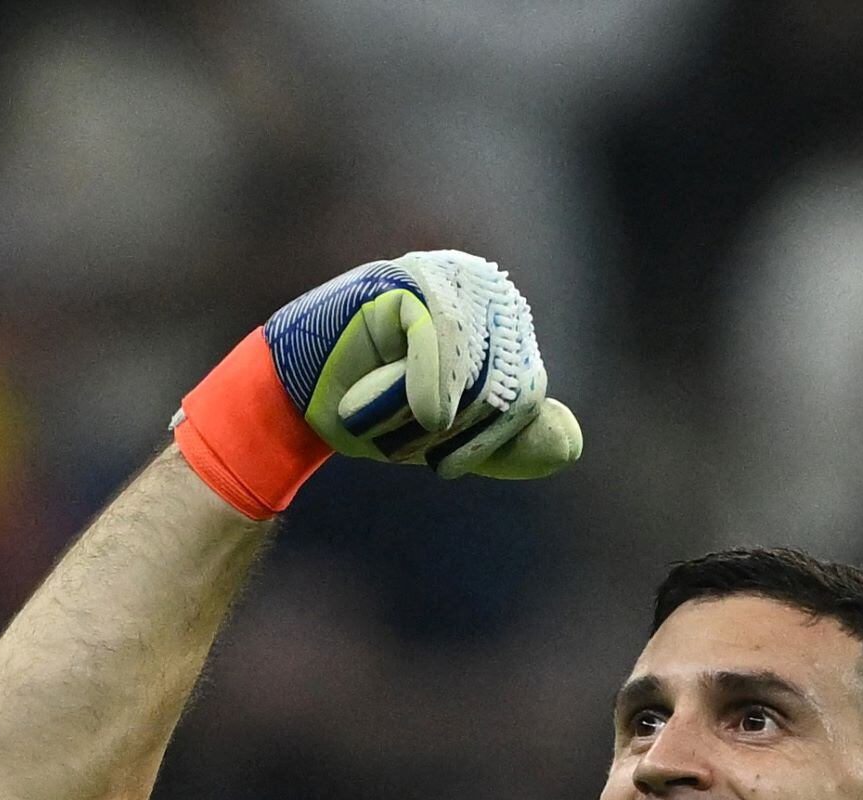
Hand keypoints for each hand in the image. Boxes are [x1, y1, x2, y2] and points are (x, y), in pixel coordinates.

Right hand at [177, 250, 582, 516]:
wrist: (290, 403)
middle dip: (453, 431)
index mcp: (499, 321)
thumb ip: (510, 442)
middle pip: (506, 386)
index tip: (441, 456)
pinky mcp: (407, 284)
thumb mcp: (452, 438)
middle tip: (402, 424)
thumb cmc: (374, 413)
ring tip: (380, 404)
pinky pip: (442, 350)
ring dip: (423, 417)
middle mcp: (479, 290)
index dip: (486, 440)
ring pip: (474, 378)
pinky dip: (418, 392)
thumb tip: (572, 442)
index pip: (528, 392)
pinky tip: (384, 403)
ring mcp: (443, 280)